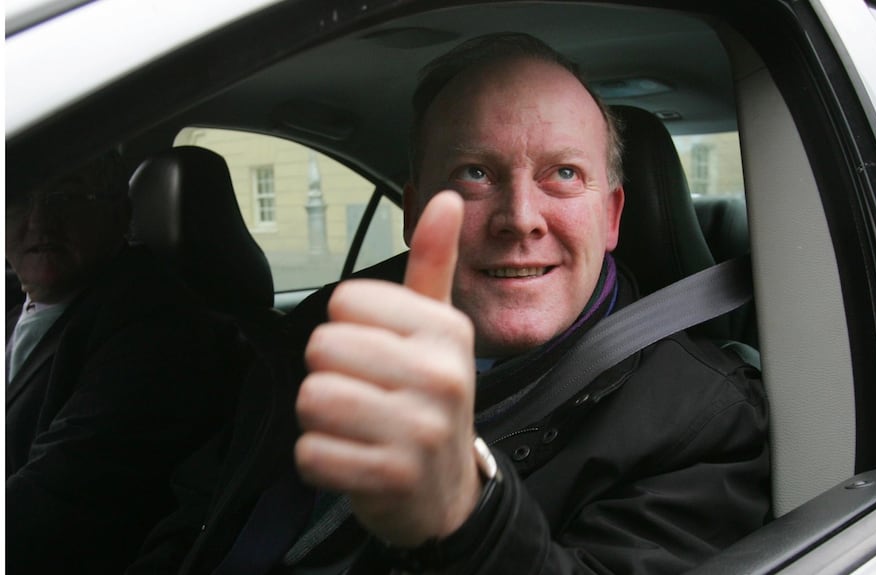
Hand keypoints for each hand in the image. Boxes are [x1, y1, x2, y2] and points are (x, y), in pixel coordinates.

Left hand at [295, 191, 480, 545]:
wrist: (448, 494)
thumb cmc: (433, 402)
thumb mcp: (439, 331)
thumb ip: (435, 264)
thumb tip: (447, 198)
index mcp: (447, 331)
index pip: (345, 302)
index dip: (349, 329)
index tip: (379, 354)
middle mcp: (440, 376)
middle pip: (322, 347)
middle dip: (331, 374)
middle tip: (367, 395)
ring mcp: (418, 430)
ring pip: (313, 398)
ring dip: (321, 418)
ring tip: (358, 427)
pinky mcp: (390, 477)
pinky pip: (311, 453)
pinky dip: (320, 460)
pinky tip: (354, 459)